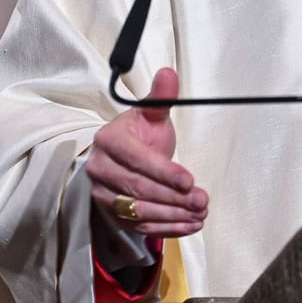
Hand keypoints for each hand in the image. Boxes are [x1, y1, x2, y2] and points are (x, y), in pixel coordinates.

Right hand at [86, 68, 208, 236]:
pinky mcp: (111, 216)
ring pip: (139, 211)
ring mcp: (103, 195)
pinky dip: (167, 228)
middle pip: (139, 189)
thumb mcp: (151, 114)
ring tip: (200, 213)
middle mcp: (100, 169)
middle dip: (173, 197)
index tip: (190, 181)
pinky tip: (190, 225)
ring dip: (173, 215)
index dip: (164, 172)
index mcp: (109, 141)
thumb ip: (161, 97)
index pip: (136, 160)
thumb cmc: (139, 135)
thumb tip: (168, 73)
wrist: (120, 158)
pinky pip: (139, 227)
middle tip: (201, 200)